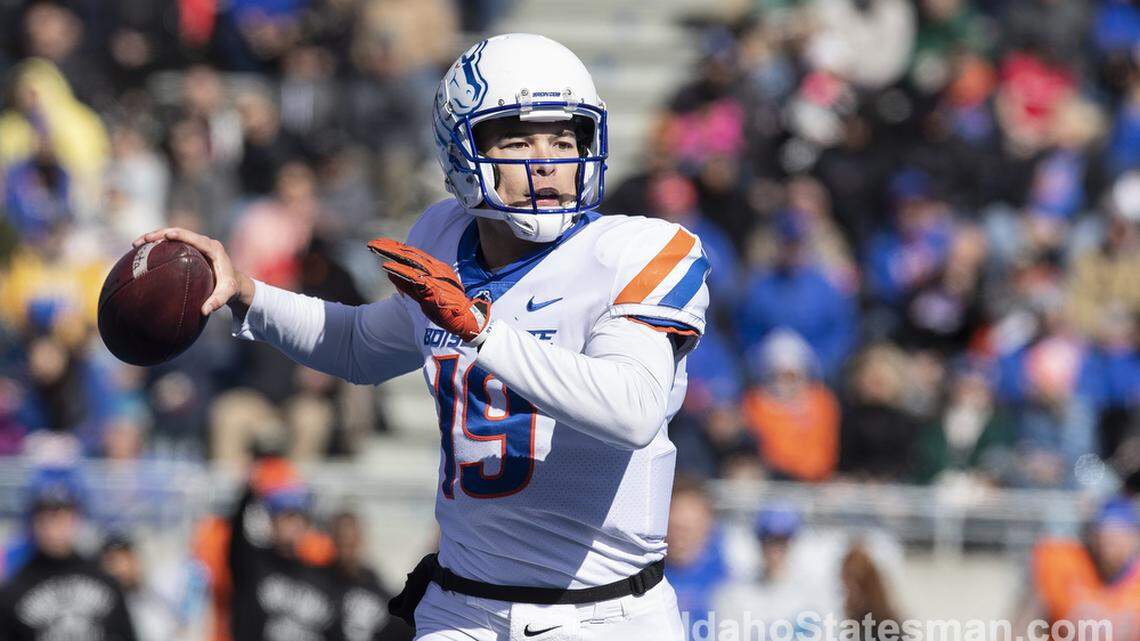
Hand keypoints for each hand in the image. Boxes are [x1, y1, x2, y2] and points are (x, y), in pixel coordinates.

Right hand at [132, 227, 253, 315]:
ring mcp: (197, 244)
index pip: (195, 238)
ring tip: (136, 244)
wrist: (234, 282)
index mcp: (213, 249)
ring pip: (173, 235)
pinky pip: (173, 243)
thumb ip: (218, 301)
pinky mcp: (191, 248)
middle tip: (142, 241)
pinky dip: (158, 244)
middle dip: (160, 234)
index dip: (180, 235)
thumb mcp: (227, 294)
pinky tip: (143, 251)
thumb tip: (205, 311)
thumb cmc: (230, 287)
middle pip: (180, 233)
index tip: (166, 235)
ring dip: (155, 237)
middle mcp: (204, 243)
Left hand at [367, 238, 491, 343]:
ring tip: (375, 248)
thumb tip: (390, 273)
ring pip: (409, 261)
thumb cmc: (447, 308)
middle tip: (372, 243)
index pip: (413, 254)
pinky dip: (399, 270)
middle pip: (409, 253)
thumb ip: (407, 284)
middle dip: (390, 247)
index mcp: (435, 268)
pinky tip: (386, 266)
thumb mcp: (423, 294)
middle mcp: (434, 268)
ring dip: (391, 254)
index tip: (381, 244)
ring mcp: (434, 276)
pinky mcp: (432, 287)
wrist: (466, 319)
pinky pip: (412, 277)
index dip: (396, 248)